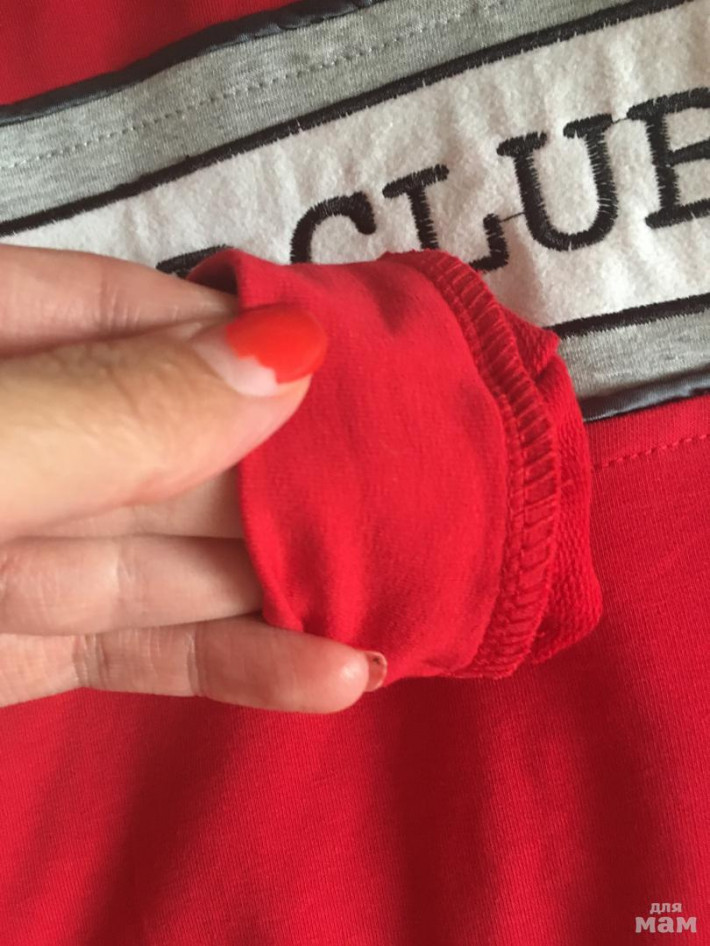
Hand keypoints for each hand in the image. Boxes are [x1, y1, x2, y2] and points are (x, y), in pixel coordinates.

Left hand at [0, 245, 385, 711]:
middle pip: (168, 442)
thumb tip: (291, 354)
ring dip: (281, 584)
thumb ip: (118, 411)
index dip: (247, 343)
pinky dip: (224, 663)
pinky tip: (331, 677)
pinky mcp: (20, 650)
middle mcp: (16, 434)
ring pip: (168, 556)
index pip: (132, 314)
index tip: (367, 380)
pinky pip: (133, 645)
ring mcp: (18, 547)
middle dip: (283, 480)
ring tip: (403, 598)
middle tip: (417, 501)